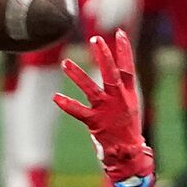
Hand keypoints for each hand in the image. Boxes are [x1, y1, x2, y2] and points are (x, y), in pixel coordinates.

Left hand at [54, 30, 154, 186]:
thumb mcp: (130, 105)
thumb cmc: (127, 128)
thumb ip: (121, 88)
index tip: (120, 33)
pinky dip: (67, 104)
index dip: (124, 50)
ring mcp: (106, 110)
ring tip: (65, 63)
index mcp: (128, 94)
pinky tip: (56, 97)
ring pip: (90, 89)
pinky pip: (78, 112)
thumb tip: (118, 71)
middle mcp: (118, 99)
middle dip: (103, 56)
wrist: (128, 154)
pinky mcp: (94, 123)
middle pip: (111, 73)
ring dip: (77, 76)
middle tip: (95, 39)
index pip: (127, 68)